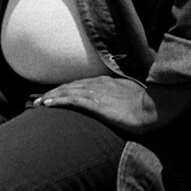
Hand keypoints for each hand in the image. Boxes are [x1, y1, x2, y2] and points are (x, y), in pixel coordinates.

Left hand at [31, 77, 158, 132]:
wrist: (153, 108)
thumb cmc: (146, 105)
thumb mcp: (130, 96)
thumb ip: (119, 96)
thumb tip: (115, 103)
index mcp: (106, 83)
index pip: (79, 84)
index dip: (64, 89)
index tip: (53, 93)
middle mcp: (98, 85)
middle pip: (69, 86)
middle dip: (53, 92)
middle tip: (37, 98)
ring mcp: (96, 93)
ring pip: (66, 92)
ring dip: (50, 96)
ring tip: (37, 102)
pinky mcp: (96, 103)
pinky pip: (71, 100)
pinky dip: (57, 101)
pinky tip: (46, 104)